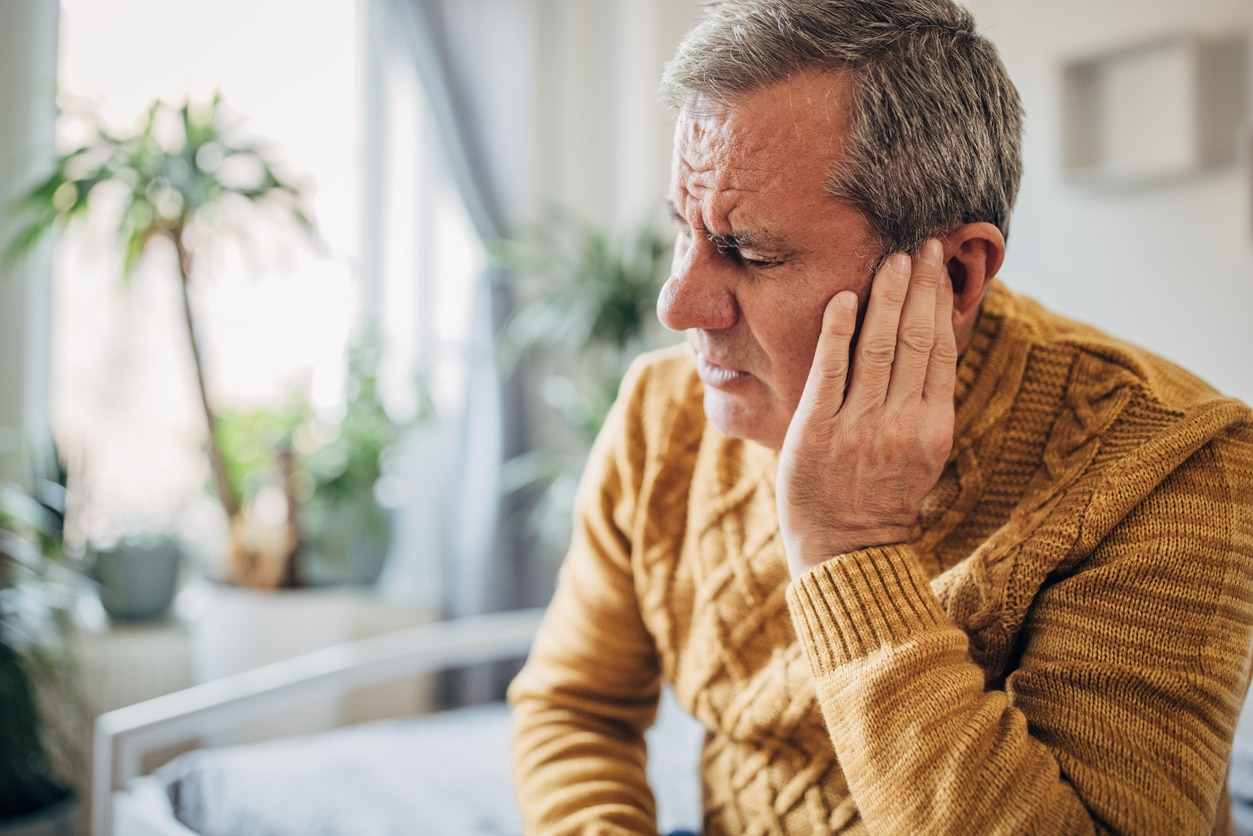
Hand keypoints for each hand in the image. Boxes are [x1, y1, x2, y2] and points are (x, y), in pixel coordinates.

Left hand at [777, 239, 956, 577]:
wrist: (847, 551)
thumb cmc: (883, 495)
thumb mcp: (922, 450)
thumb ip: (927, 399)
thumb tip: (936, 339)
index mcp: (933, 427)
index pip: (941, 349)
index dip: (941, 302)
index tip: (940, 265)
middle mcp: (900, 424)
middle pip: (915, 339)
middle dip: (919, 286)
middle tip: (919, 244)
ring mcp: (857, 427)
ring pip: (877, 348)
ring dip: (885, 297)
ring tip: (890, 260)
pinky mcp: (816, 432)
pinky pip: (829, 371)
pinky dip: (837, 330)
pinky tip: (842, 297)